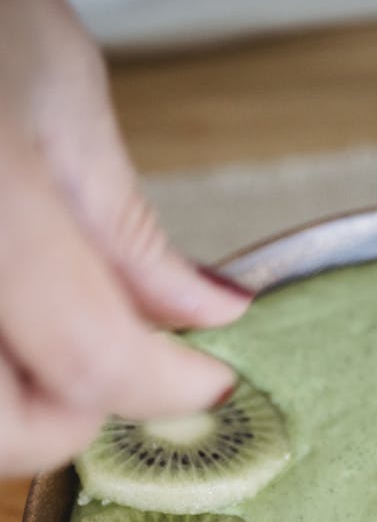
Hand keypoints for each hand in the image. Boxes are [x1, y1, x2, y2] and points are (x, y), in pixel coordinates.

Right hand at [0, 0, 248, 476]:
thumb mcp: (56, 90)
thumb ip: (128, 227)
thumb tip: (206, 314)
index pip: (92, 356)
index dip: (167, 385)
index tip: (210, 381)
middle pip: (14, 431)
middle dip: (74, 417)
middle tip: (112, 364)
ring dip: (30, 404)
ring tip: (60, 328)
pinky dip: (5, 376)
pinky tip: (22, 320)